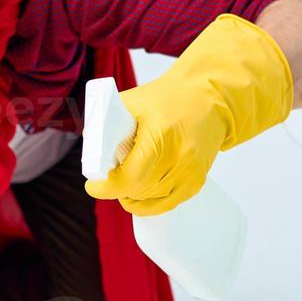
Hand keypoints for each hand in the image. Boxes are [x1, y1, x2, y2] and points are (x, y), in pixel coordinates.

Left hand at [84, 14, 292, 215]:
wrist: (211, 98)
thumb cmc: (171, 97)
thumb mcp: (135, 101)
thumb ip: (109, 118)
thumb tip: (89, 140)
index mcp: (161, 135)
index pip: (130, 176)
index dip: (108, 187)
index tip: (93, 185)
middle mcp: (180, 157)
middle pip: (139, 190)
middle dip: (117, 189)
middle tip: (106, 182)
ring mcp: (191, 171)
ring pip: (152, 199)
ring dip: (132, 196)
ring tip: (122, 184)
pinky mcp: (197, 180)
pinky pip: (169, 203)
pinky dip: (151, 203)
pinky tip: (139, 196)